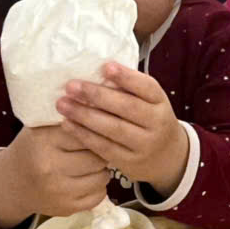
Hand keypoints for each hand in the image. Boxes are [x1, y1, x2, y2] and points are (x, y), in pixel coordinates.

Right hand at [0, 125, 109, 227]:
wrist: (13, 183)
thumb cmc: (33, 147)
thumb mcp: (43, 126)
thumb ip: (69, 116)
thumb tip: (102, 104)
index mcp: (43, 140)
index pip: (85, 132)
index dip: (93, 130)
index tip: (93, 129)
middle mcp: (49, 167)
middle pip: (97, 157)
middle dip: (100, 151)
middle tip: (93, 149)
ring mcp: (58, 191)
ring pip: (102, 177)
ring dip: (101, 170)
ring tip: (89, 164)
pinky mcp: (66, 208)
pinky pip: (99, 195)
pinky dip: (97, 186)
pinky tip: (86, 179)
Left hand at [57, 62, 188, 194]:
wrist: (167, 156)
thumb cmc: (149, 120)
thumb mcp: (149, 102)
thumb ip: (129, 90)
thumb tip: (95, 70)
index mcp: (160, 102)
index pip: (147, 87)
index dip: (127, 77)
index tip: (105, 66)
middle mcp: (157, 123)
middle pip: (127, 107)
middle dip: (97, 95)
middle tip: (71, 86)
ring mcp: (145, 144)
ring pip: (114, 128)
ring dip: (84, 115)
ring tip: (62, 104)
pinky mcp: (130, 162)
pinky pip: (104, 147)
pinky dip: (84, 135)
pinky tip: (68, 124)